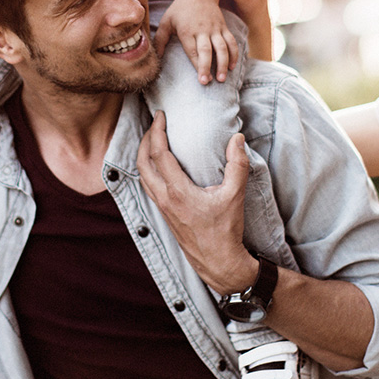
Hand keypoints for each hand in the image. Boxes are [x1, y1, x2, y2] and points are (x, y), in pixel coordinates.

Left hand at [136, 111, 255, 294]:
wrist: (219, 262)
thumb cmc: (226, 231)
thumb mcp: (235, 196)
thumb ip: (237, 165)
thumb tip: (237, 139)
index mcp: (178, 191)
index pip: (159, 154)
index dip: (157, 131)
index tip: (161, 116)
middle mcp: (164, 199)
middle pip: (142, 162)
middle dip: (145, 139)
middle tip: (154, 124)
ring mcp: (162, 208)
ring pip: (142, 176)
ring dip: (143, 155)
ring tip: (153, 140)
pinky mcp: (165, 215)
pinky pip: (148, 187)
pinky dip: (147, 170)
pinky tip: (158, 166)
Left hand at [154, 0, 239, 83]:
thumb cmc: (180, 9)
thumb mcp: (166, 21)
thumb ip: (160, 40)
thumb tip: (156, 58)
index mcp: (187, 30)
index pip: (193, 50)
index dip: (198, 65)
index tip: (201, 80)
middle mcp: (202, 30)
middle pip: (207, 50)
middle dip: (208, 67)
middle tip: (208, 82)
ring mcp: (215, 28)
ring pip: (222, 47)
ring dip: (224, 63)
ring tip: (223, 78)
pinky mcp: (224, 27)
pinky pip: (231, 41)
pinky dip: (234, 54)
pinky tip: (232, 66)